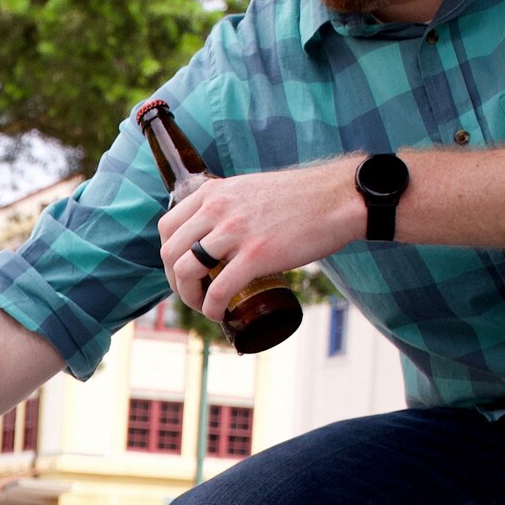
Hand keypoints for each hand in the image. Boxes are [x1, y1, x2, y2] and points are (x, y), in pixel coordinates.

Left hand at [158, 157, 363, 319]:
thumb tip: (219, 234)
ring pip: (186, 271)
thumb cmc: (300, 199)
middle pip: (170, 252)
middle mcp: (217, 208)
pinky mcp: (255, 255)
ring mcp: (235, 231)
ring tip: (205, 306)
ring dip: (189, 297)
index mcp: (214, 192)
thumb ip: (230, 206)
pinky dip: (211, 308)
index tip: (182, 271)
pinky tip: (218, 314)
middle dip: (175, 281)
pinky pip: (217, 289)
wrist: (337, 199)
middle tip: (193, 294)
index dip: (169, 256)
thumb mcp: (250, 190)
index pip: (167, 226)